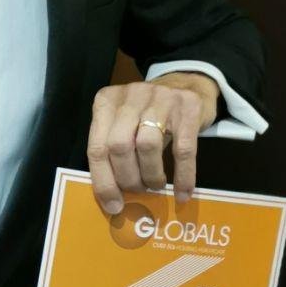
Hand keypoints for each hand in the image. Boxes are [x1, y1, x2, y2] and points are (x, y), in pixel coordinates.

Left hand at [87, 72, 218, 214]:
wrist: (187, 81)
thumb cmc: (148, 112)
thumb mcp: (124, 122)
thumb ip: (113, 149)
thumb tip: (112, 197)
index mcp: (106, 101)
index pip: (97, 147)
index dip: (104, 181)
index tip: (113, 205)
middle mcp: (131, 96)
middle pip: (119, 146)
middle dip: (128, 178)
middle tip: (138, 191)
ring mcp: (160, 98)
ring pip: (147, 145)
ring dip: (151, 175)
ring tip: (156, 185)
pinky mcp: (188, 106)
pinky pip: (183, 149)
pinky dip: (183, 176)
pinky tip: (182, 192)